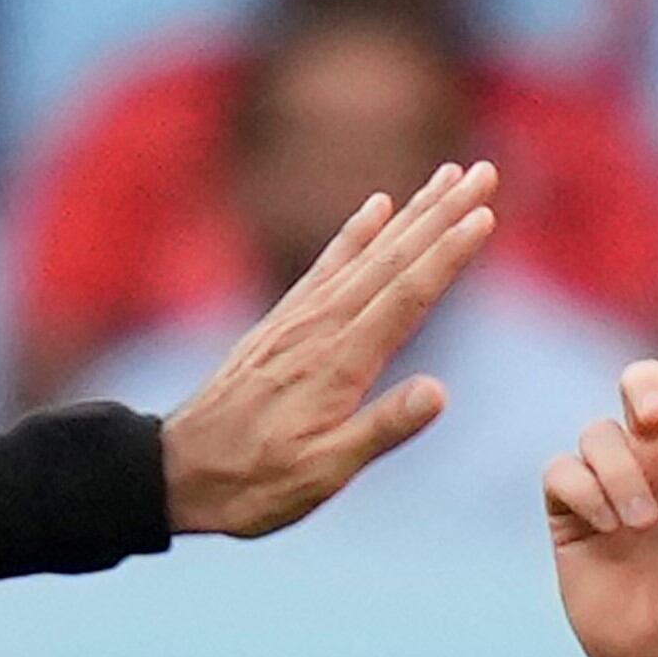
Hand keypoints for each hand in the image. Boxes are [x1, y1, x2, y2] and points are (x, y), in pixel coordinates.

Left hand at [162, 161, 497, 535]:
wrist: (174, 471)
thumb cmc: (252, 484)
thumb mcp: (321, 474)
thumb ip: (380, 430)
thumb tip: (439, 392)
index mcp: (339, 365)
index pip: (406, 297)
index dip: (447, 256)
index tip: (483, 215)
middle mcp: (320, 329)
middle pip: (393, 260)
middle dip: (442, 214)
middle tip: (483, 172)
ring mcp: (298, 320)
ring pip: (366, 253)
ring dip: (412, 212)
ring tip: (448, 174)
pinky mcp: (281, 322)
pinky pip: (326, 264)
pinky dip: (355, 232)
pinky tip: (378, 206)